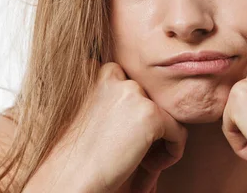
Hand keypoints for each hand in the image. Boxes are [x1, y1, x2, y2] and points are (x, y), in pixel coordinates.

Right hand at [60, 61, 187, 192]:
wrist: (68, 177)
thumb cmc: (74, 154)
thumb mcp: (88, 112)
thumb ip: (113, 99)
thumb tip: (142, 103)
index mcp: (94, 70)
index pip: (131, 86)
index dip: (132, 114)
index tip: (123, 137)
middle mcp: (113, 74)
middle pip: (148, 99)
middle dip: (146, 128)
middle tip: (135, 155)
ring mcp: (133, 92)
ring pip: (165, 115)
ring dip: (158, 141)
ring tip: (142, 165)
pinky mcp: (150, 114)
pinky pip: (178, 133)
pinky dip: (171, 153)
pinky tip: (149, 168)